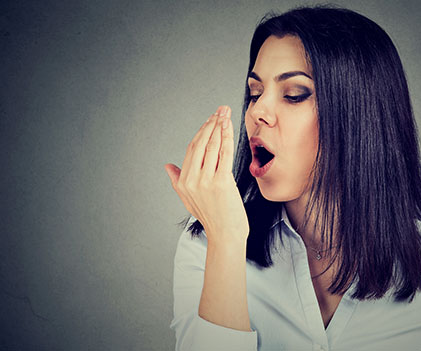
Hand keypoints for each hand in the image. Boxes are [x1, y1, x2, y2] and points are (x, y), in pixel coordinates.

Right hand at [165, 105, 248, 243]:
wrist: (225, 234)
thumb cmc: (212, 216)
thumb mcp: (188, 199)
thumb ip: (177, 180)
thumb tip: (167, 166)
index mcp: (183, 182)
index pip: (192, 149)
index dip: (202, 131)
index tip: (211, 119)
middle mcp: (192, 180)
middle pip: (201, 144)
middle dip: (212, 123)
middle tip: (221, 109)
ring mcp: (206, 181)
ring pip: (212, 147)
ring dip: (220, 127)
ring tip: (226, 113)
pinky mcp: (221, 183)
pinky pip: (224, 155)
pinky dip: (227, 139)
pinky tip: (230, 128)